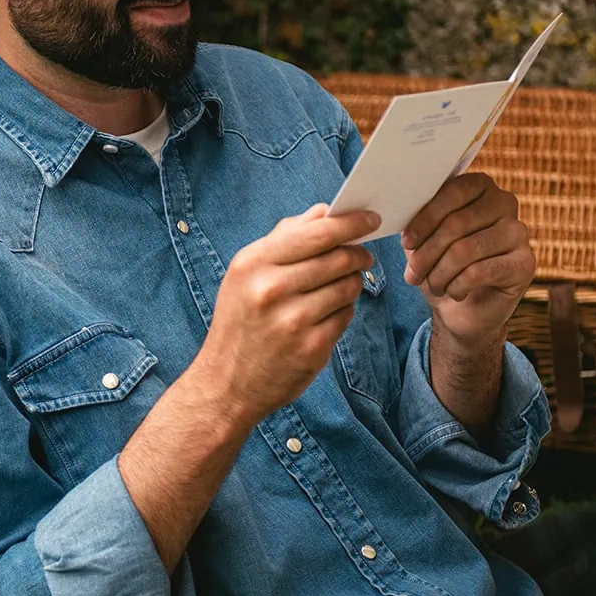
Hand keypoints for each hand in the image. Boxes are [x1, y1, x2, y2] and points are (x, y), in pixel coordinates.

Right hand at [195, 203, 379, 428]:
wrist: (226, 384)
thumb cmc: (239, 322)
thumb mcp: (245, 273)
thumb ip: (284, 238)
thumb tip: (324, 212)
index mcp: (254, 263)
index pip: (316, 233)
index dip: (350, 222)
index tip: (369, 219)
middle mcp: (272, 290)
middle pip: (338, 257)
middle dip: (358, 252)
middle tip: (363, 254)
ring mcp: (293, 321)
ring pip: (349, 285)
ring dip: (353, 281)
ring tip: (340, 286)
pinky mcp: (312, 348)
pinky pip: (346, 315)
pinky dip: (344, 310)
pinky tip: (327, 314)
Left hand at [401, 173, 533, 346]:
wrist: (464, 310)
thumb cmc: (442, 266)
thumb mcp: (424, 239)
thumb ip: (418, 219)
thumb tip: (397, 208)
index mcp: (480, 186)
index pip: (452, 191)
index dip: (425, 218)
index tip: (407, 243)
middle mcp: (505, 203)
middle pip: (456, 223)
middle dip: (427, 254)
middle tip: (412, 275)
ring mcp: (518, 232)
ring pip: (465, 250)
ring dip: (440, 274)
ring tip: (433, 286)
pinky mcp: (525, 263)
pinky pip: (479, 272)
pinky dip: (457, 286)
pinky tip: (455, 292)